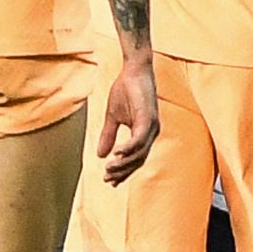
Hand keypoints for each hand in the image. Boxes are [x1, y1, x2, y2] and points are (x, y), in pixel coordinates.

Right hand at [96, 50, 159, 183]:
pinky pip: (139, 139)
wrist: (133, 70)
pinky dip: (128, 149)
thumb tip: (100, 155)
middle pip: (138, 160)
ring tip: (109, 169)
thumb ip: (108, 135)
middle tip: (106, 178)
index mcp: (144, 133)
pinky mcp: (149, 118)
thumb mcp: (113, 117)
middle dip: (122, 172)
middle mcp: (151, 132)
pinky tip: (115, 154)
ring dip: (123, 163)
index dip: (123, 171)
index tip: (109, 181)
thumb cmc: (125, 90)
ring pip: (140, 153)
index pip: (136, 158)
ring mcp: (152, 126)